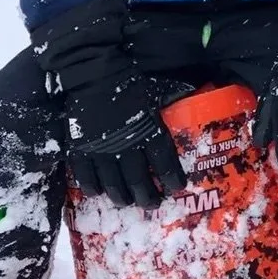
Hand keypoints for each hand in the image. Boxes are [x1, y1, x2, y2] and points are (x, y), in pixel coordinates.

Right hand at [30, 0, 186, 209]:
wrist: (94, 74)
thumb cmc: (128, 80)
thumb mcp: (156, 89)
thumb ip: (174, 96)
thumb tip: (197, 91)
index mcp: (148, 130)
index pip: (164, 162)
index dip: (171, 177)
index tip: (177, 187)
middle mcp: (127, 145)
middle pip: (139, 180)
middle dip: (147, 196)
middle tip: (153, 205)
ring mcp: (102, 150)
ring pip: (113, 183)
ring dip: (122, 197)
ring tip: (127, 203)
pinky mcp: (80, 148)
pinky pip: (85, 176)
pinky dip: (92, 187)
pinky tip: (97, 193)